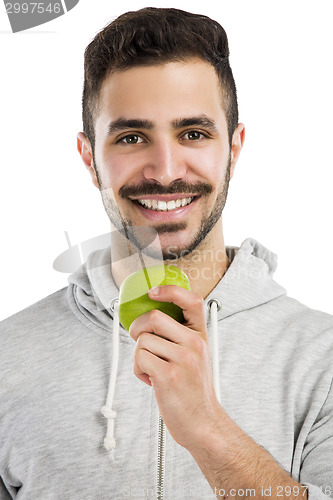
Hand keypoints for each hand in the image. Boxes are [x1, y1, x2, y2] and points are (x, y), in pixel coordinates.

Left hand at [129, 285, 221, 450]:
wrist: (203, 424)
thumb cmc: (194, 391)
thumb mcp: (196, 357)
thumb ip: (179, 337)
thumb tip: (148, 322)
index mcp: (200, 336)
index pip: (192, 300)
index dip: (170, 291)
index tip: (153, 292)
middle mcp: (194, 344)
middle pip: (154, 317)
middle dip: (137, 328)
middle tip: (139, 340)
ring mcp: (182, 359)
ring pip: (142, 341)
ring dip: (138, 356)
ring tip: (151, 370)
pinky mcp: (168, 375)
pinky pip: (139, 358)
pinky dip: (138, 370)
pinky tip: (150, 381)